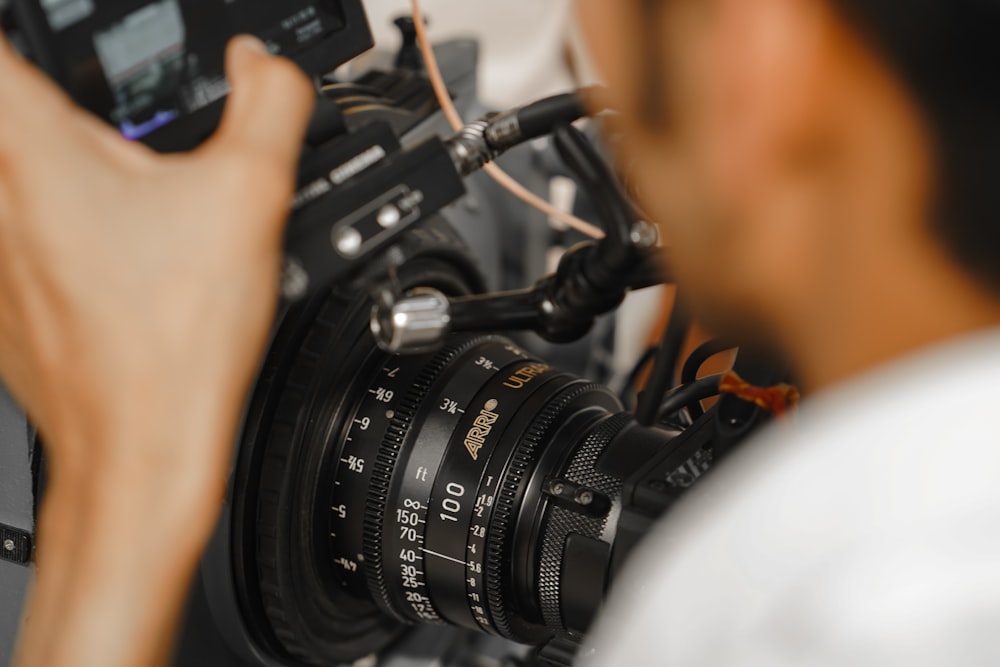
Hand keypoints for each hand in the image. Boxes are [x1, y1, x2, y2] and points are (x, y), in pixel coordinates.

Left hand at [0, 34, 314, 665]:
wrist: (141, 448)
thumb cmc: (174, 341)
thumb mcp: (252, 197)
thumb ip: (269, 104)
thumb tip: (261, 65)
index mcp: (33, 150)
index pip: (5, 48)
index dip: (30, 30)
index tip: (62, 41)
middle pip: (10, 118)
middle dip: (71, 116)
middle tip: (130, 139)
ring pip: (16, 183)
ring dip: (69, 176)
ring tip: (138, 208)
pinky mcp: (2, 302)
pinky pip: (20, 238)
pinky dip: (63, 232)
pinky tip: (127, 264)